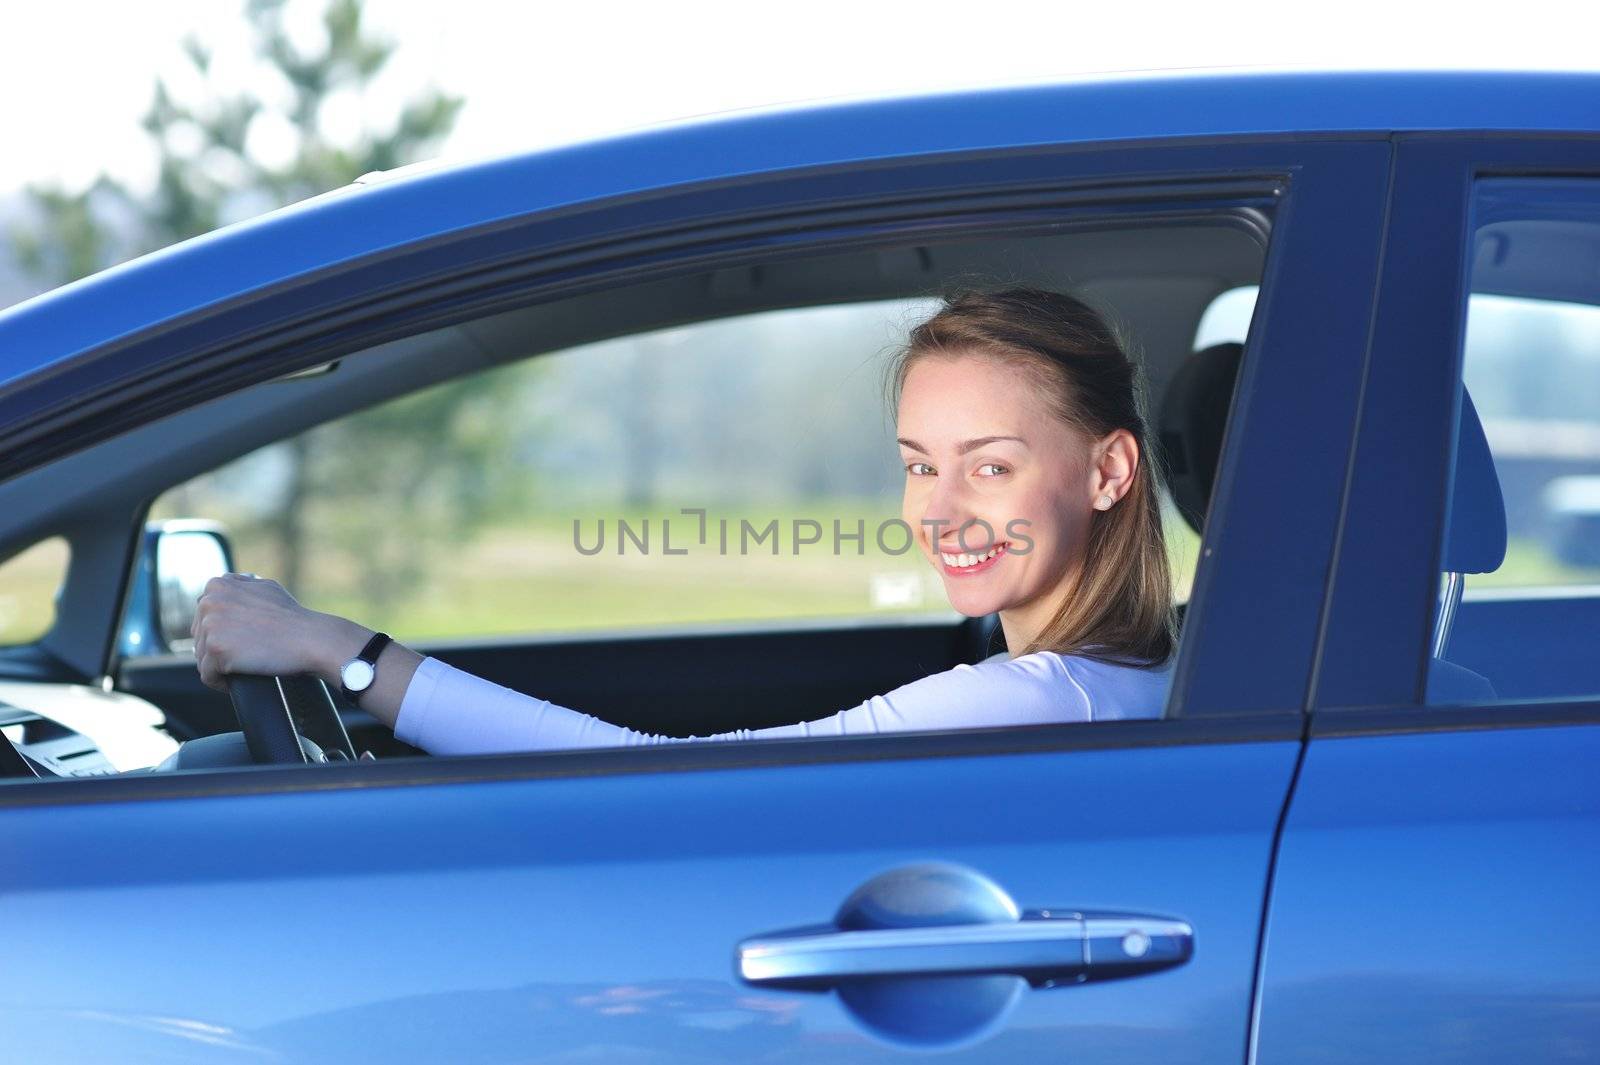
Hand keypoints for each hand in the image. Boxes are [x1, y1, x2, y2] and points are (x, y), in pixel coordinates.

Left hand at [191, 573, 368, 691]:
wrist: (311, 638)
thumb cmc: (293, 618)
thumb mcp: (264, 588)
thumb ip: (239, 586)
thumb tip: (229, 585)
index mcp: (217, 586)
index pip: (204, 618)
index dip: (223, 633)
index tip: (241, 641)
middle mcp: (209, 601)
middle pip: (200, 638)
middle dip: (219, 650)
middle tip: (247, 654)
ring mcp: (211, 625)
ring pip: (202, 658)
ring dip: (220, 667)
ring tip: (245, 666)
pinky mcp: (216, 649)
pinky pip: (207, 675)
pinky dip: (221, 682)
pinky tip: (237, 679)